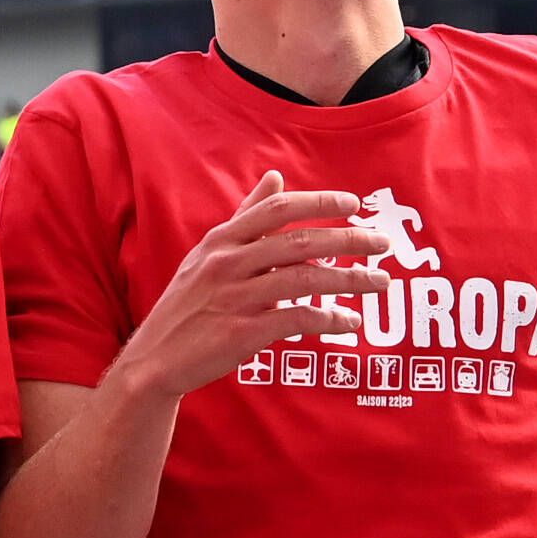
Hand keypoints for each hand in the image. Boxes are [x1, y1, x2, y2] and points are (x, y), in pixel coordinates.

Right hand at [106, 170, 395, 404]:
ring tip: (380, 283)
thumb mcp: (208, 254)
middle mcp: (226, 264)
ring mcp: (233, 299)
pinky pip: (299, 319)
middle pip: (300, 242)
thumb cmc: (187, 305)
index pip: (277, 210)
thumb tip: (275, 176)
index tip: (355, 204)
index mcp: (220, 241)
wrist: (153, 361)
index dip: (319, 202)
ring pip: (306, 279)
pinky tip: (351, 322)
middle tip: (383, 243)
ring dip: (350, 279)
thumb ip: (245, 217)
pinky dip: (330, 319)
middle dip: (349, 239)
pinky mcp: (241, 334)